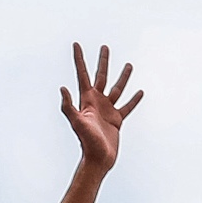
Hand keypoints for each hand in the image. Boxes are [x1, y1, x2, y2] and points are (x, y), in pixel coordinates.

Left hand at [59, 43, 142, 170]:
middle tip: (104, 46)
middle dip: (102, 61)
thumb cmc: (86, 141)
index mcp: (86, 99)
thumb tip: (62, 88)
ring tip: (129, 65)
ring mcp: (107, 110)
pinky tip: (140, 91)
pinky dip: (134, 99)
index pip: (82, 74)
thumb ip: (68, 106)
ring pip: (117, 89)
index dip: (79, 59)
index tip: (76, 44)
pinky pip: (127, 106)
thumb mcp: (76, 122)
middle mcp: (96, 102)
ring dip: (123, 77)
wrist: (98, 158)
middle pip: (101, 76)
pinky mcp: (117, 119)